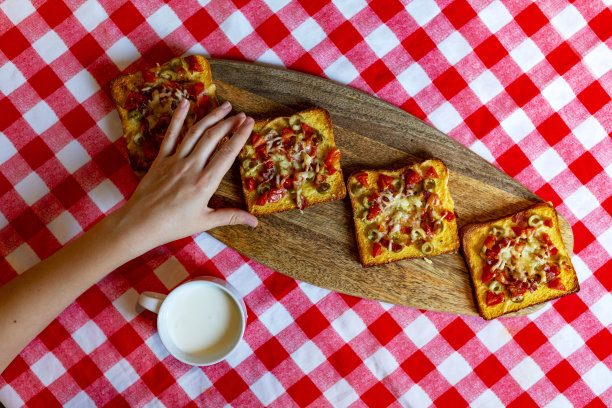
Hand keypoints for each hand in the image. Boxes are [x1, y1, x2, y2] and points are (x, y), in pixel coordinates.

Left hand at [112, 99, 257, 254]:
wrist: (141, 223)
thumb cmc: (174, 225)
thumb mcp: (205, 221)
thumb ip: (231, 217)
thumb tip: (255, 221)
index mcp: (205, 182)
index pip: (227, 153)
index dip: (240, 135)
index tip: (250, 123)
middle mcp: (191, 167)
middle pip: (213, 137)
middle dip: (229, 123)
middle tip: (241, 115)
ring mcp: (175, 160)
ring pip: (196, 132)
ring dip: (211, 117)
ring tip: (224, 106)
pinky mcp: (161, 159)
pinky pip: (171, 134)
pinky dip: (178, 117)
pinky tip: (185, 103)